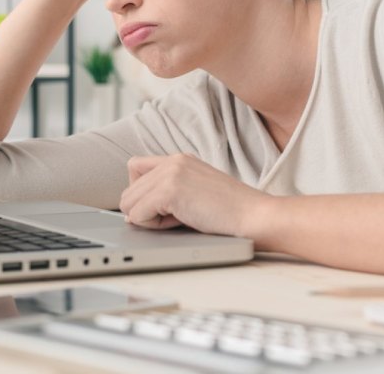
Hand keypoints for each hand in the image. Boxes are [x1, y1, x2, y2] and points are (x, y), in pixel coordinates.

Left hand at [119, 154, 271, 236]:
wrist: (255, 217)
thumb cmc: (231, 213)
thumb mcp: (196, 192)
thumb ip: (168, 192)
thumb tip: (132, 213)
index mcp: (179, 159)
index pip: (135, 168)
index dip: (142, 193)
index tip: (161, 208)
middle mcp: (172, 160)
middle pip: (128, 188)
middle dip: (145, 210)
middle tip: (173, 218)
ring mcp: (170, 173)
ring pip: (129, 201)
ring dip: (147, 218)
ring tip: (177, 221)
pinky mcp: (170, 190)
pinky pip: (137, 214)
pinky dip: (151, 225)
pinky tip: (178, 223)